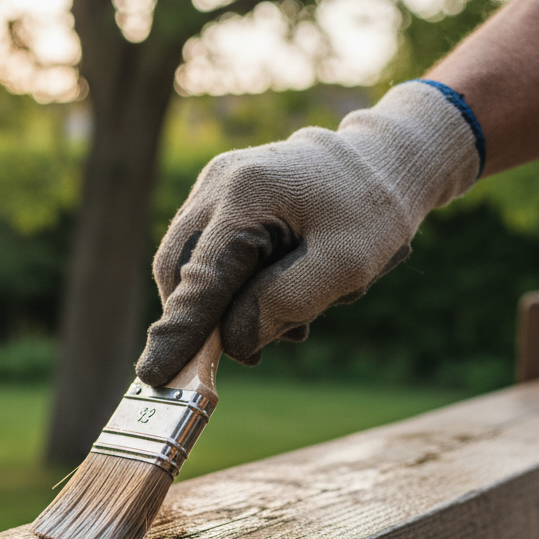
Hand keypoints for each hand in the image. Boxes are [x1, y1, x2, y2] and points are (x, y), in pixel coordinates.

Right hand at [135, 81, 482, 386]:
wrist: (385, 162)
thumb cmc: (372, 213)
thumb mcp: (345, 267)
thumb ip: (284, 304)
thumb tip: (231, 341)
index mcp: (246, 193)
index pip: (201, 278)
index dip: (178, 333)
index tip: (152, 376)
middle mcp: (218, 183)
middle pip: (180, 272)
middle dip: (207, 321)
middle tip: (254, 352)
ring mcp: (213, 185)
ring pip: (190, 266)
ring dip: (224, 305)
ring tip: (290, 315)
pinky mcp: (219, 196)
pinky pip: (207, 253)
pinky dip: (232, 285)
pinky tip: (278, 290)